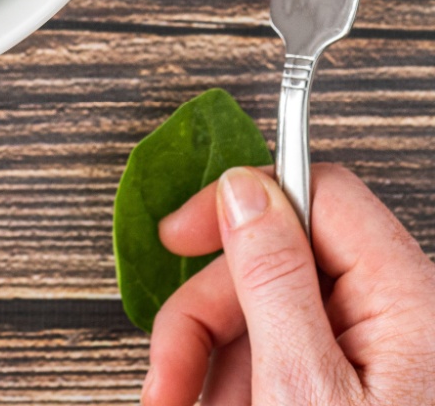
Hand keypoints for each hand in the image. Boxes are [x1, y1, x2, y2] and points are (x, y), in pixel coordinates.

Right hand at [143, 162, 434, 404]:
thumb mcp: (302, 386)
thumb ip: (273, 277)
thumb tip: (243, 189)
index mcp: (406, 301)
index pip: (317, 193)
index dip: (238, 203)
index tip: (179, 234)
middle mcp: (399, 319)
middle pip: (276, 261)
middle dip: (204, 313)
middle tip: (168, 372)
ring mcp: (380, 357)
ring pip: (267, 311)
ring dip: (209, 357)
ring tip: (183, 402)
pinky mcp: (360, 388)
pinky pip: (282, 353)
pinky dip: (236, 380)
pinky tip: (215, 403)